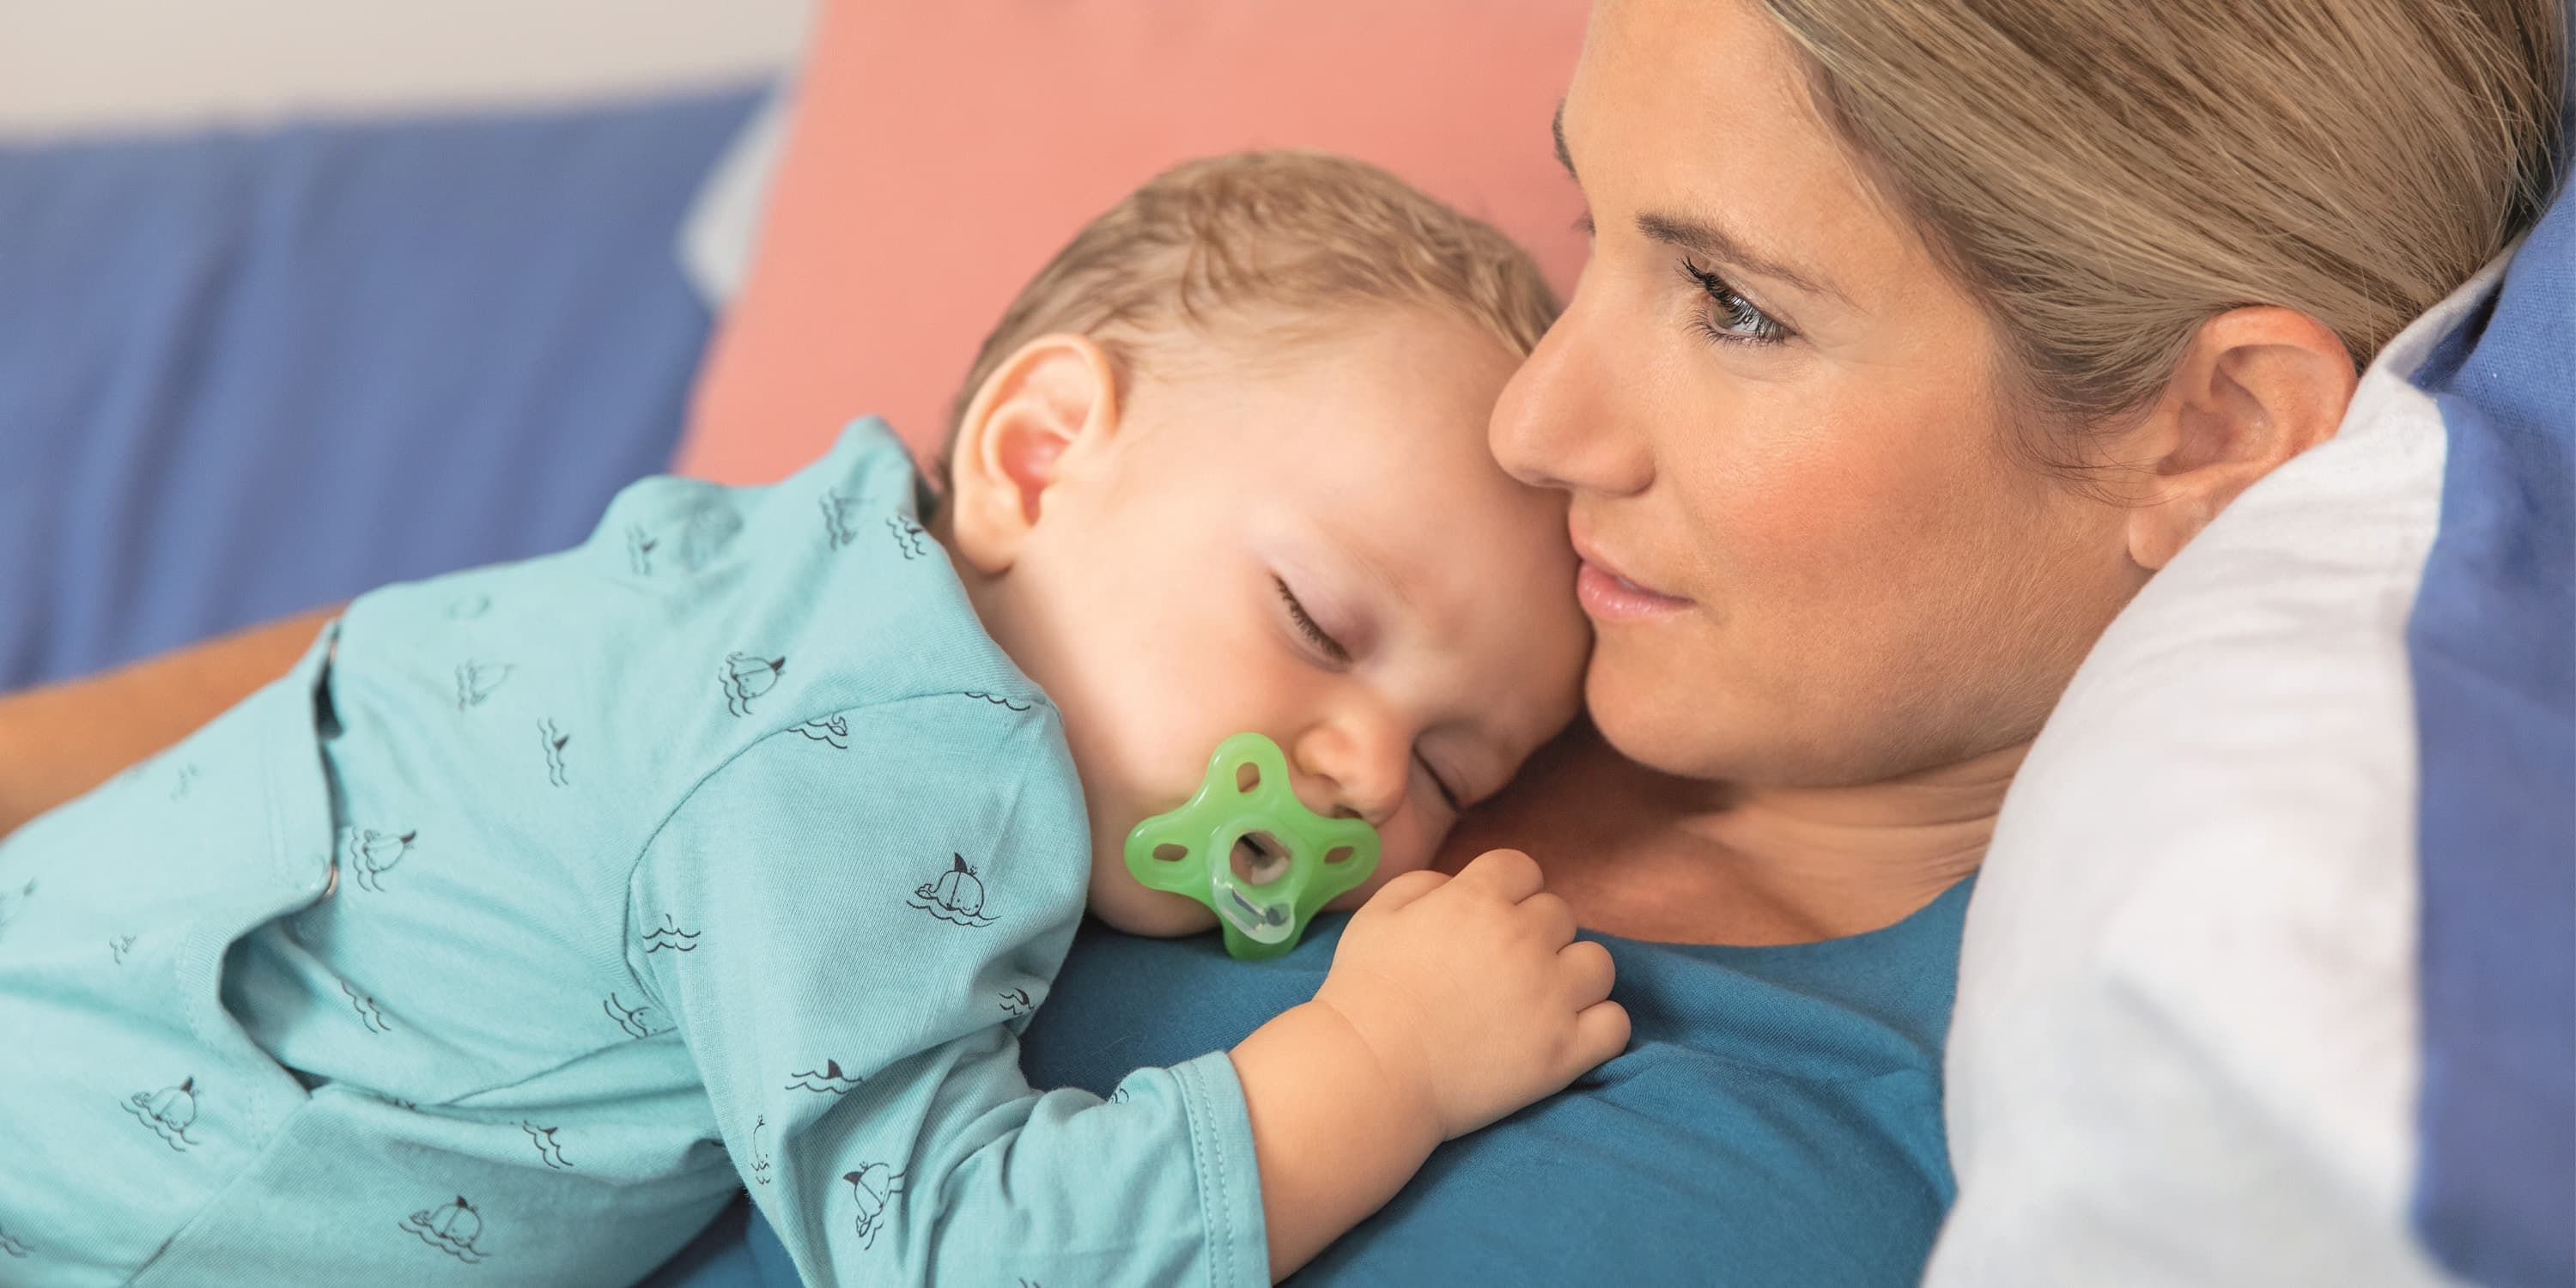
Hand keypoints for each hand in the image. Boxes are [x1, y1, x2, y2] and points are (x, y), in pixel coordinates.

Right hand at [1311, 849, 1628, 1141]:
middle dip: (1534, 934)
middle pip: (1559, 914)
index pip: (1523, 868)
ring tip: (1538, 999)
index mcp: (1478, 899)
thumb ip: (1425, 884)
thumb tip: (1459, 885)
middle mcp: (1523, 939)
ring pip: (1598, 963)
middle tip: (1501, 969)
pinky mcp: (1563, 1052)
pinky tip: (1563, 1033)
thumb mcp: (1377, 915)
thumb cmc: (1364, 993)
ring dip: (1572, 975)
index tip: (1486, 923)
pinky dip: (1596, 1026)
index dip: (1505, 892)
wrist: (1370, 1072)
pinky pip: (1614, 1023)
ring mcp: (1549, 997)